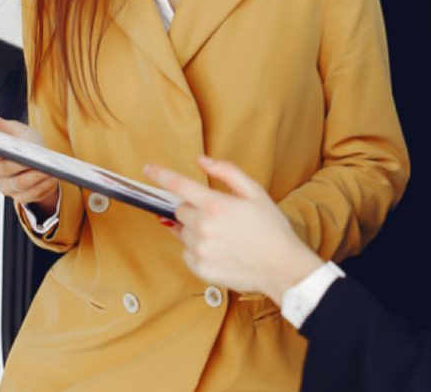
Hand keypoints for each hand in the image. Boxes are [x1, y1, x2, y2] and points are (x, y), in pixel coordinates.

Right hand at [0, 105, 58, 213]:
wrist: (42, 161)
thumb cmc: (25, 143)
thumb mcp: (13, 129)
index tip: (5, 146)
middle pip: (3, 170)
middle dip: (20, 164)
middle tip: (34, 160)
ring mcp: (6, 186)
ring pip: (17, 185)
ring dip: (35, 177)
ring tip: (47, 169)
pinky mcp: (19, 196)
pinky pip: (30, 195)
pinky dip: (42, 186)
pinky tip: (51, 178)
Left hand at [145, 156, 323, 304]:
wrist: (282, 267)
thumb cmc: (271, 228)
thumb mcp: (255, 192)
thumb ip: (227, 172)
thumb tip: (202, 161)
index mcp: (216, 205)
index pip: (179, 185)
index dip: (161, 174)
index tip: (149, 169)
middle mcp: (203, 227)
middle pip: (180, 210)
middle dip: (194, 209)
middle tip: (218, 216)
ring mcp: (199, 250)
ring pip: (182, 232)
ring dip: (195, 229)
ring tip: (223, 236)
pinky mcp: (199, 268)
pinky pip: (187, 253)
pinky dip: (198, 249)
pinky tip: (220, 250)